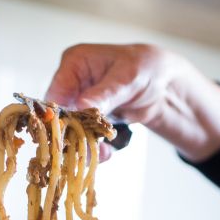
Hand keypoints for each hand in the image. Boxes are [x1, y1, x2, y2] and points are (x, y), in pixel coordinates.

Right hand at [45, 44, 219, 161]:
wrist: (164, 84)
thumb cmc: (146, 68)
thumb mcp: (127, 78)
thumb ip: (104, 94)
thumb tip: (82, 107)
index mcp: (74, 63)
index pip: (55, 94)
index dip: (60, 117)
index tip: (71, 136)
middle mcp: (72, 82)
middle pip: (61, 115)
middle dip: (74, 136)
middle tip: (89, 152)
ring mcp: (79, 102)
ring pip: (71, 129)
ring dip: (84, 145)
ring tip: (102, 155)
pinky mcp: (89, 118)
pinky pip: (84, 136)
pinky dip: (93, 147)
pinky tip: (104, 154)